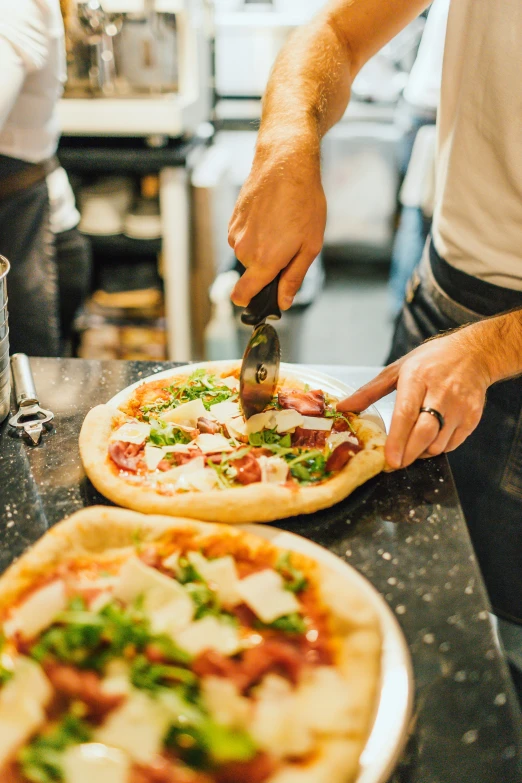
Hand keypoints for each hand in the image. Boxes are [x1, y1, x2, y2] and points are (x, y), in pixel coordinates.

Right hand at [228, 136, 325, 310]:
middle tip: (289, 245)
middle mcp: (245, 251)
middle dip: (268, 266)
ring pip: (248, 254)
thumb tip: (283, 301)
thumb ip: (294, 278)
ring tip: (282, 225)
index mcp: (264, 262)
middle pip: (252, 273)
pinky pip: (243, 237)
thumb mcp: (310, 246)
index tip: (259, 301)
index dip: (250, 302)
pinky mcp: (233, 220)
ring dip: (262, 247)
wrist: (285, 163)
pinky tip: (271, 215)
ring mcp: (235, 234)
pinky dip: (256, 232)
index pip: (242, 295)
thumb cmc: (303, 203)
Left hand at [337, 330, 491, 469]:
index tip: (389, 459)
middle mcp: (441, 392)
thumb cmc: (431, 361)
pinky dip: (437, 448)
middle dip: (408, 454)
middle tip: (394, 463)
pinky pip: (452, 445)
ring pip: (438, 444)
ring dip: (421, 452)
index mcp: (417, 378)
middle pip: (424, 433)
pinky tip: (428, 440)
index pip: (406, 413)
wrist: (473, 354)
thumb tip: (343, 407)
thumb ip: (369, 392)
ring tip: (411, 446)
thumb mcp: (397, 369)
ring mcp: (460, 406)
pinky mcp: (473, 417)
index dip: (397, 440)